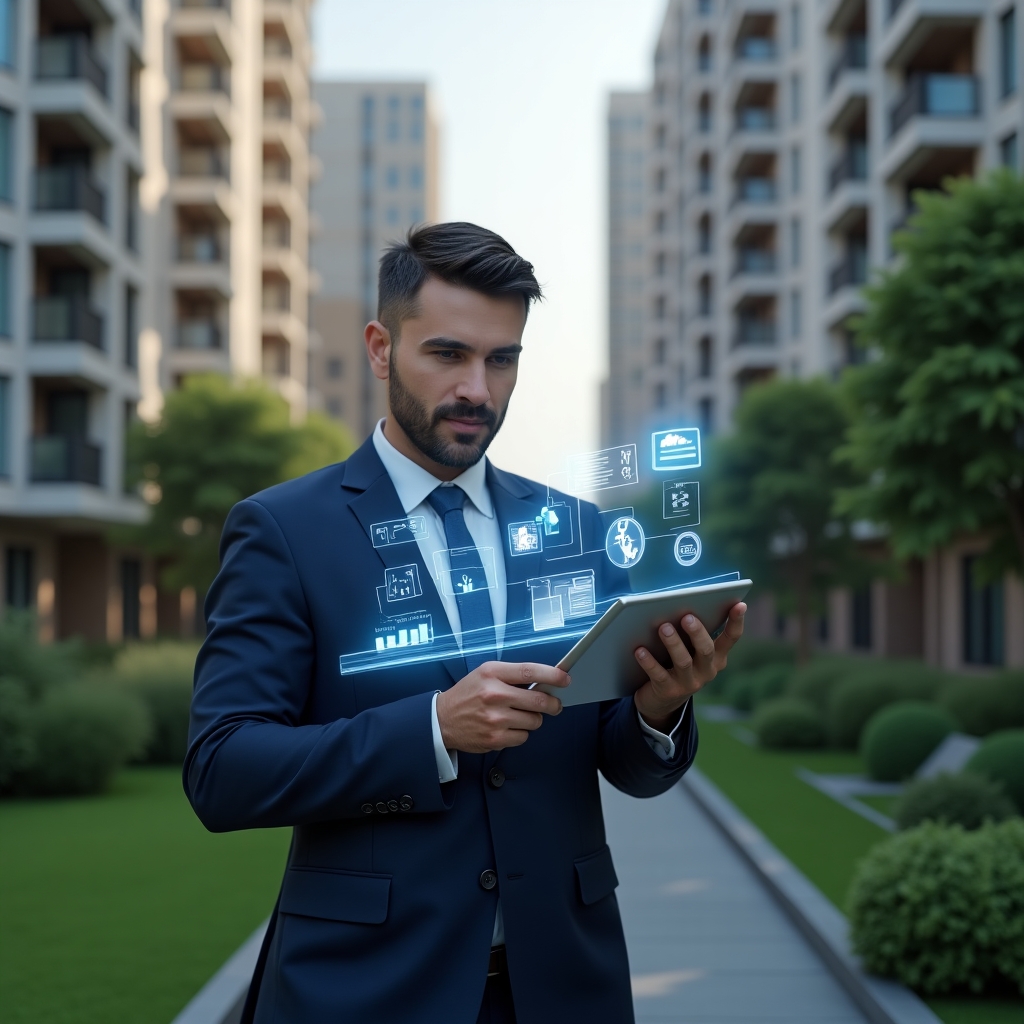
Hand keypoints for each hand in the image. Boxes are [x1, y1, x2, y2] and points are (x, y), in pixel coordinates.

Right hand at [436, 661, 568, 753]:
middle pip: (539, 700)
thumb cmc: (467, 694)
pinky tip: (508, 726)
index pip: (530, 671)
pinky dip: (521, 733)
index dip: (552, 675)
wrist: (442, 720)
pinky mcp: (495, 738)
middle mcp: (494, 695)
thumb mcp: (485, 673)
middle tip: (555, 705)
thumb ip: (512, 675)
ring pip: (535, 721)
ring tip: (521, 715)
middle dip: (553, 704)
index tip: (565, 679)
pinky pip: (523, 737)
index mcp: (492, 674)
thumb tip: (544, 681)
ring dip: (534, 719)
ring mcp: (495, 719)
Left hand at [633, 602, 745, 731]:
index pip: (731, 638)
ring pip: (683, 662)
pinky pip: (659, 675)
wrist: (661, 700)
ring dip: (673, 644)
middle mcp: (707, 671)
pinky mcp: (669, 691)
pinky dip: (649, 662)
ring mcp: (689, 683)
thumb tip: (682, 604)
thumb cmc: (676, 663)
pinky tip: (640, 650)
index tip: (740, 605)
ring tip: (664, 628)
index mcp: (716, 657)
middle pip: (706, 650)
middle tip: (687, 617)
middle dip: (697, 633)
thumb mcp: (689, 649)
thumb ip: (691, 632)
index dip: (736, 622)